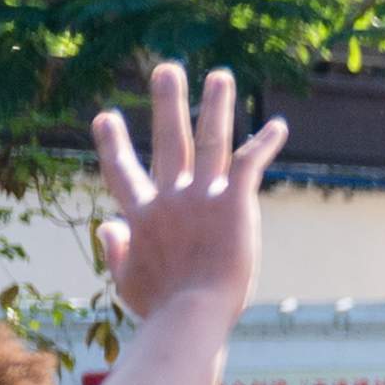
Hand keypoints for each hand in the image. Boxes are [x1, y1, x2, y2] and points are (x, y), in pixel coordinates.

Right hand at [91, 62, 288, 326]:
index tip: (106, 116)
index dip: (112, 144)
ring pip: (210, 140)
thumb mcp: (126, 282)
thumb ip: (115, 251)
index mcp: (142, 215)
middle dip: (167, 103)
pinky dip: (264, 143)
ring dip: (216, 106)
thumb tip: (107, 227)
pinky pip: (250, 164)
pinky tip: (278, 125)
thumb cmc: (160, 310)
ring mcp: (202, 197)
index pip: (121, 170)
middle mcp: (170, 197)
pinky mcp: (234, 203)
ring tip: (221, 75)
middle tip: (167, 68)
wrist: (190, 316)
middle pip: (168, 139)